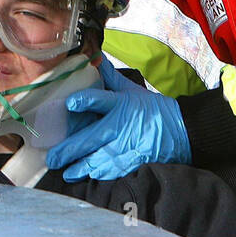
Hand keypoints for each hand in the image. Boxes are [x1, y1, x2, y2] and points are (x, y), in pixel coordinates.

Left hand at [45, 61, 190, 181]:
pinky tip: (88, 177)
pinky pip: (115, 169)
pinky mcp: (136, 160)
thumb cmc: (153, 108)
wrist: (182, 129)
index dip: (85, 100)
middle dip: (71, 149)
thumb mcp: (132, 90)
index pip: (101, 100)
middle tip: (53, 158)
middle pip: (93, 137)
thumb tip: (96, 59)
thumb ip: (111, 78)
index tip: (70, 104)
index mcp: (121, 104)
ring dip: (82, 167)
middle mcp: (122, 125)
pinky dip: (101, 174)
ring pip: (101, 158)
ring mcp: (129, 145)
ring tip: (67, 173)